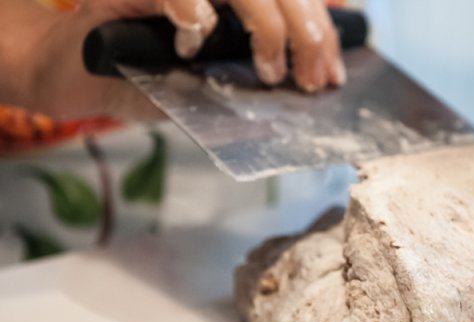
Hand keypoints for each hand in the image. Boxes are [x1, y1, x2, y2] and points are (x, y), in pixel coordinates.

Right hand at [0, 0, 344, 119]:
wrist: (71, 73)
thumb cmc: (139, 76)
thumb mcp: (206, 82)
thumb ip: (246, 76)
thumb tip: (299, 90)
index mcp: (228, 0)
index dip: (320, 33)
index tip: (332, 75)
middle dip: (307, 33)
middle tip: (313, 81)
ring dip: (265, 23)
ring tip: (268, 70)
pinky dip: (189, 8)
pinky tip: (196, 37)